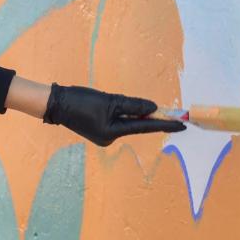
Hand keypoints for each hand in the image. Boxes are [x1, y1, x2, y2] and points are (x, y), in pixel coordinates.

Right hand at [43, 84, 184, 146]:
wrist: (56, 103)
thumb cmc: (81, 101)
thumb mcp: (109, 101)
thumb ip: (133, 105)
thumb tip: (154, 108)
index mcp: (113, 133)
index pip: (145, 127)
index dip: (165, 124)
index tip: (183, 124)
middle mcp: (110, 138)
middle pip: (135, 125)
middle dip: (147, 116)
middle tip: (163, 109)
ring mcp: (104, 136)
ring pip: (125, 121)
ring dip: (131, 112)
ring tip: (118, 100)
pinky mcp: (99, 130)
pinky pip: (116, 121)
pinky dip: (121, 113)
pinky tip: (113, 104)